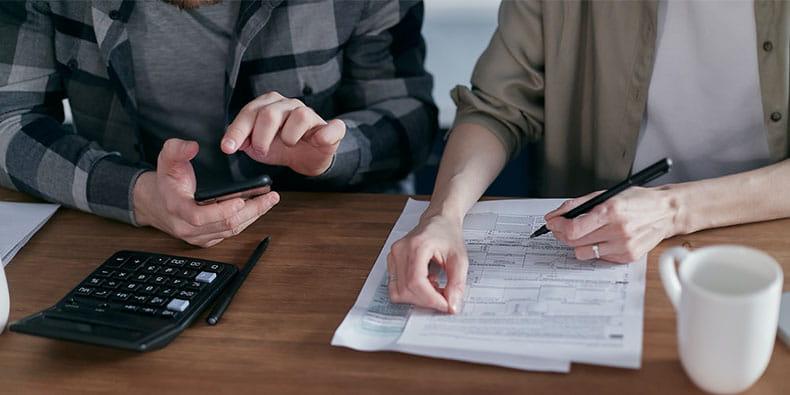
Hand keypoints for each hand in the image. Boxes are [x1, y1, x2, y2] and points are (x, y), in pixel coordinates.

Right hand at [133, 138, 279, 246]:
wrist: (158, 203)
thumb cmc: (166, 181)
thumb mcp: (166, 159)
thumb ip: (177, 149)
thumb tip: (192, 146)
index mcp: (177, 209)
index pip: (199, 217)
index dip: (221, 211)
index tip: (241, 200)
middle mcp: (188, 227)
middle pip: (224, 225)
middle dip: (250, 211)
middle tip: (269, 197)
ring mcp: (199, 236)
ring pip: (231, 231)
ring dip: (253, 216)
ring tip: (270, 200)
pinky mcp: (208, 239)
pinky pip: (231, 233)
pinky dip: (247, 220)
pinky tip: (259, 207)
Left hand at [221, 92, 345, 175]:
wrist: (307, 158)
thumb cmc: (281, 147)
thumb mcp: (257, 146)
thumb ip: (242, 141)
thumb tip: (232, 143)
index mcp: (269, 105)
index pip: (250, 112)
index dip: (237, 131)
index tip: (228, 148)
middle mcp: (290, 105)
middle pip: (270, 114)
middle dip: (261, 137)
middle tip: (262, 150)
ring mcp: (311, 115)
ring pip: (300, 116)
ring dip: (289, 137)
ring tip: (288, 144)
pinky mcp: (331, 129)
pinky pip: (332, 127)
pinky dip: (325, 134)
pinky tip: (318, 140)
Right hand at [387, 214, 467, 313]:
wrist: (439, 221)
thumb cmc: (448, 234)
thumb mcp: (460, 259)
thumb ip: (457, 284)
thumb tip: (452, 306)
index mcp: (417, 246)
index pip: (416, 282)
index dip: (431, 299)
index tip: (446, 305)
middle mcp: (400, 250)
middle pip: (406, 289)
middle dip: (426, 300)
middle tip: (443, 297)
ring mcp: (393, 255)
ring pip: (398, 291)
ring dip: (417, 298)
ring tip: (433, 287)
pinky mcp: (391, 261)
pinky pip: (395, 286)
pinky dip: (411, 292)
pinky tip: (425, 283)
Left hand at [544, 187, 679, 262]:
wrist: (666, 212)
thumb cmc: (637, 200)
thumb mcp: (606, 194)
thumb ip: (576, 204)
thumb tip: (554, 215)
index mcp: (611, 211)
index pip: (573, 228)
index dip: (557, 227)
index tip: (552, 223)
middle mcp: (618, 230)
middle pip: (575, 241)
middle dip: (562, 234)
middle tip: (561, 227)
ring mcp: (624, 245)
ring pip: (584, 252)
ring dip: (578, 243)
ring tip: (584, 233)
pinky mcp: (628, 256)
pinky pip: (599, 257)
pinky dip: (596, 248)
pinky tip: (603, 238)